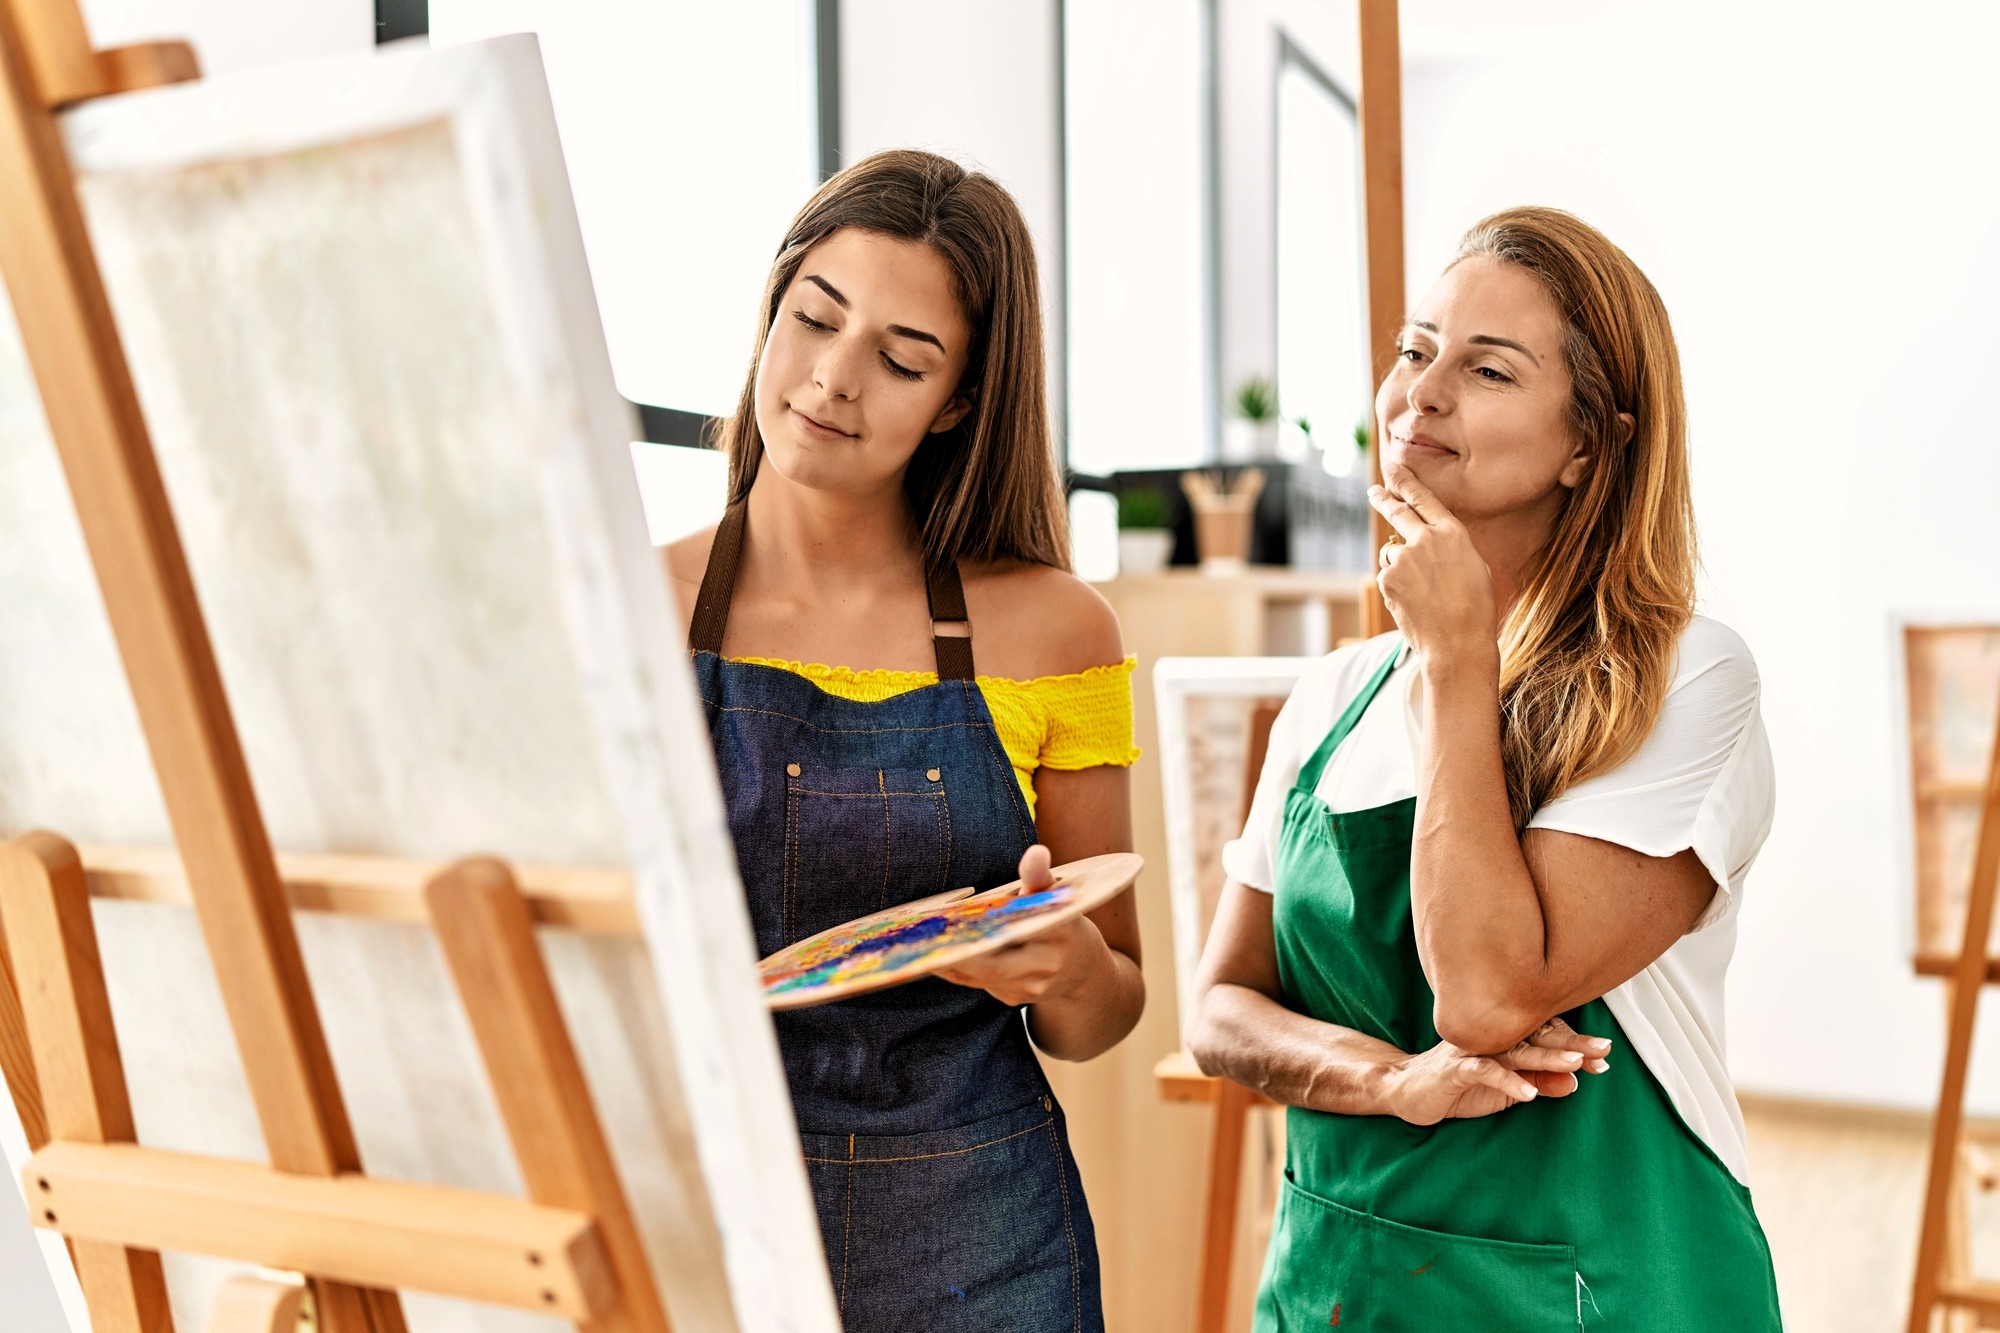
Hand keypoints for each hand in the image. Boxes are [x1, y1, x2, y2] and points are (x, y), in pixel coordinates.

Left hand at [936, 844, 1104, 1006]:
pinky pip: (980, 984)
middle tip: (922, 941)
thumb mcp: (1057, 897)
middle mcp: (1045, 967)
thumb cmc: (1063, 922)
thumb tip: (1035, 852)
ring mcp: (1029, 989)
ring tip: (918, 945)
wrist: (1085, 972)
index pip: (1021, 931)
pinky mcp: (1013, 1000)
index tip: (954, 924)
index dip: (986, 933)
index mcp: (1058, 933)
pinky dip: (957, 968)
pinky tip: (935, 953)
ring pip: (980, 977)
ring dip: (950, 962)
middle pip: (992, 967)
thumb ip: (1040, 877)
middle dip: (956, 956)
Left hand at [1367, 460, 1497, 658]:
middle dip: (1384, 499)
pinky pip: (1389, 578)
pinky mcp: (1387, 579)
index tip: (1393, 469)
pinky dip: (1398, 589)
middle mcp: (1425, 540)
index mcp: (1452, 533)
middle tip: (1374, 491)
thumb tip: (1426, 541)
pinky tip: (1415, 605)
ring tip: (1425, 594)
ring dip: (1403, 568)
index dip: (1406, 481)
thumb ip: (1447, 547)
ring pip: (1394, 555)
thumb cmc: (1475, 609)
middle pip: (1398, 511)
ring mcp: (1402, 559)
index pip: (1424, 498)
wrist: (1458, 643)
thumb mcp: (1473, 566)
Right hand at [1384, 1017, 1612, 1125]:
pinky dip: (1507, 1082)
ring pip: (1516, 1050)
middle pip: (1537, 1037)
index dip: (1575, 1045)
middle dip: (1572, 1044)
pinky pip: (1485, 1071)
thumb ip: (1538, 1082)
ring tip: (1576, 1063)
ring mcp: (1473, 1050)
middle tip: (1602, 1050)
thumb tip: (1574, 1082)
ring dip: (1547, 1057)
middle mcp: (1491, 1037)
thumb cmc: (1458, 1086)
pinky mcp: (1455, 1068)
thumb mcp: (1506, 1090)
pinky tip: (1528, 1093)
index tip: (1604, 1058)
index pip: (1546, 1036)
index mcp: (1505, 1038)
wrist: (1407, 1089)